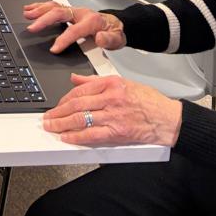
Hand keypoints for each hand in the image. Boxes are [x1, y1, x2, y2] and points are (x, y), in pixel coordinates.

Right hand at [21, 0, 126, 53]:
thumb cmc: (113, 33)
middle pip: (59, 13)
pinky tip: (31, 9)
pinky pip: (53, 6)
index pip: (74, 29)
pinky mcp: (69, 11)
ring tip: (27, 15)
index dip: (63, 39)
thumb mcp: (117, 39)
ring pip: (54, 7)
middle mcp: (81, 13)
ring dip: (39, 10)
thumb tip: (100, 38)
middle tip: (32, 28)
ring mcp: (74, 11)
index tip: (54, 49)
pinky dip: (40, 7)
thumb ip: (109, 40)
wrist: (115, 25)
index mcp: (91, 21)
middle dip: (44, 20)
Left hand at [42, 73, 182, 147]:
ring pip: (81, 118)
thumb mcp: (123, 83)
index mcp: (111, 84)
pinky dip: (76, 136)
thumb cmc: (149, 102)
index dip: (64, 99)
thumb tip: (75, 78)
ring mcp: (114, 115)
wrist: (169, 119)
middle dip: (58, 112)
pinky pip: (91, 134)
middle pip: (76, 104)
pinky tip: (67, 137)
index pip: (80, 90)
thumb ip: (96, 81)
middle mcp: (111, 98)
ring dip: (62, 124)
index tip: (56, 104)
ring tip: (51, 127)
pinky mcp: (118, 132)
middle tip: (47, 117)